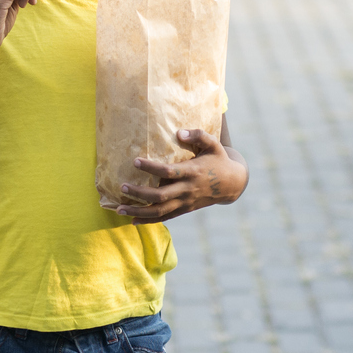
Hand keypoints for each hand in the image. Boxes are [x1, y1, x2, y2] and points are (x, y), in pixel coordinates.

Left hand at [106, 128, 247, 220]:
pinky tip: (133, 220)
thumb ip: (198, 135)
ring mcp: (185, 202)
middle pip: (160, 196)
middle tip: (122, 187)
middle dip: (139, 194)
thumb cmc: (218, 160)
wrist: (232, 184)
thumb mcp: (213, 144)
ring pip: (159, 211)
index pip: (168, 172)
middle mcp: (187, 190)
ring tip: (119, 210)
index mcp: (192, 172)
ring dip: (139, 212)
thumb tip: (179, 132)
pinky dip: (148, 220)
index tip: (135, 161)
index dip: (151, 168)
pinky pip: (165, 217)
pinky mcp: (184, 210)